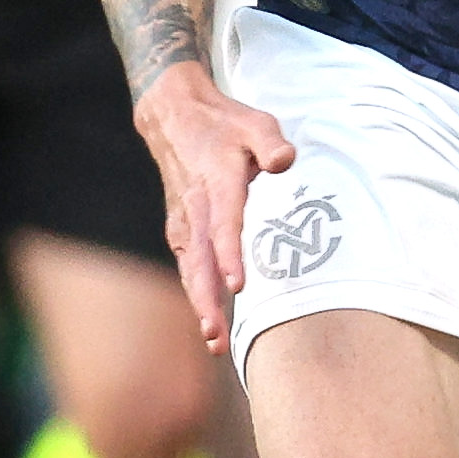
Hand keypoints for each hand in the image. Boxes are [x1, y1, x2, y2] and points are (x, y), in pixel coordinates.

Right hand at [133, 63, 298, 348]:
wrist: (174, 117)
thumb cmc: (225, 124)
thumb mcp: (256, 123)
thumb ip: (271, 143)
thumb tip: (283, 162)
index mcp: (217, 182)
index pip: (224, 224)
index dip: (229, 255)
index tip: (236, 285)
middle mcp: (196, 206)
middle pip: (200, 258)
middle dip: (207, 298)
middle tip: (216, 334)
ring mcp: (184, 219)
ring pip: (190, 267)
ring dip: (200, 303)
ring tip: (214, 340)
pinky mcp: (182, 227)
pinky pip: (187, 263)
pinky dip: (194, 290)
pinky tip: (208, 318)